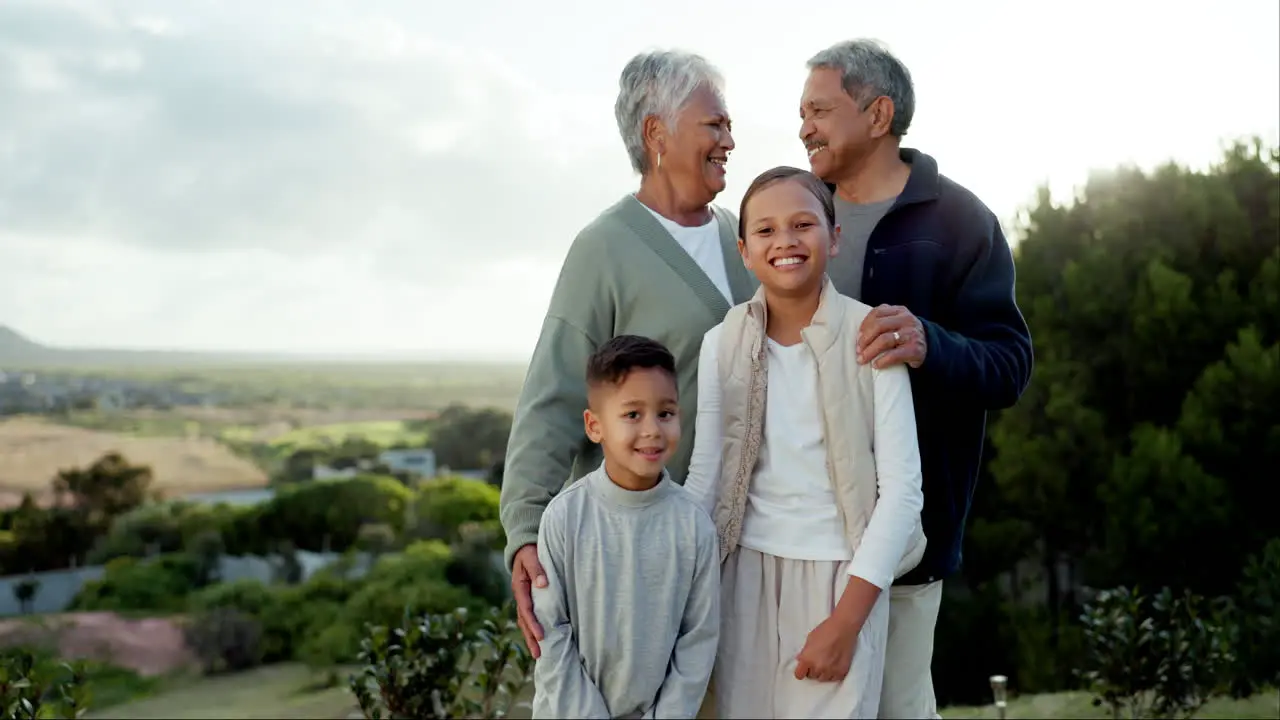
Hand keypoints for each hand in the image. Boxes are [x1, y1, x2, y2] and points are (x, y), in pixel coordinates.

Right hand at [511, 543, 546, 657]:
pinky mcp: (528, 599)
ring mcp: (523, 598)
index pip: (526, 609)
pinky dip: (532, 628)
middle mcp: (519, 595)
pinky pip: (528, 617)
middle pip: (523, 621)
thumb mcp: (532, 557)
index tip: (541, 636)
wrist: (523, 547)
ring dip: (530, 637)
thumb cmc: (529, 552)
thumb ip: (537, 569)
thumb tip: (543, 584)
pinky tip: (539, 639)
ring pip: (524, 622)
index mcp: (520, 587)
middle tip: (538, 654)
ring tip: (538, 654)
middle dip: (530, 638)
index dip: (533, 624)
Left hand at [794, 614, 861, 682]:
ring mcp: (831, 671)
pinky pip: (834, 678)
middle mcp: (818, 668)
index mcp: (807, 659)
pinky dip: (833, 673)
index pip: (799, 675)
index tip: (803, 668)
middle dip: (812, 670)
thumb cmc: (825, 630)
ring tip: (826, 662)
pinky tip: (833, 665)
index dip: (801, 671)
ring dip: (822, 672)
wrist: (844, 628)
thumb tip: (801, 660)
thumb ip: (805, 652)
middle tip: (817, 660)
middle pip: (811, 676)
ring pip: (822, 679)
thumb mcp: (809, 639)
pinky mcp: (842, 672)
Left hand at [857, 304, 926, 368]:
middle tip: (858, 350)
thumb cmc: (905, 334)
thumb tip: (859, 336)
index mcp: (899, 311)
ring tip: (862, 359)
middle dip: (865, 339)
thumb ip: (882, 322)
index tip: (857, 337)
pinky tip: (876, 365)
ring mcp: (911, 334)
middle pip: (879, 326)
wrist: (929, 345)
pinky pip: (894, 355)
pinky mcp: (915, 349)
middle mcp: (907, 319)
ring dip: (870, 351)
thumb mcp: (897, 322)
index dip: (864, 325)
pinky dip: (882, 361)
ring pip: (885, 340)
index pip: (877, 312)